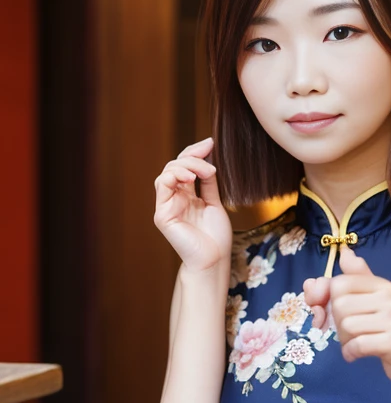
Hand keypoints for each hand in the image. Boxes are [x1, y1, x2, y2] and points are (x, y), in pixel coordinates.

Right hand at [153, 136, 231, 273]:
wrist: (214, 259)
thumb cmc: (215, 236)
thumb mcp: (214, 201)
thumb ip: (208, 182)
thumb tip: (208, 157)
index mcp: (186, 196)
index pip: (184, 166)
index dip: (195, 152)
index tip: (211, 143)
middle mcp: (174, 199)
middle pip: (175, 165)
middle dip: (192, 156)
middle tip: (209, 154)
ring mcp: (166, 206)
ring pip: (167, 172)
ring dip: (186, 165)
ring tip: (203, 171)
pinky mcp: (162, 214)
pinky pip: (162, 186)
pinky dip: (175, 176)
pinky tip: (190, 177)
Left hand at [303, 245, 390, 394]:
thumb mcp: (377, 300)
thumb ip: (358, 278)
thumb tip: (344, 252)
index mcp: (382, 285)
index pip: (340, 284)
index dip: (329, 301)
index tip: (336, 315)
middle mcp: (389, 298)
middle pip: (340, 305)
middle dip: (337, 324)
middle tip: (348, 334)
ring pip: (346, 325)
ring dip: (343, 341)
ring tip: (354, 344)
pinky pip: (358, 345)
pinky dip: (350, 353)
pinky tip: (355, 355)